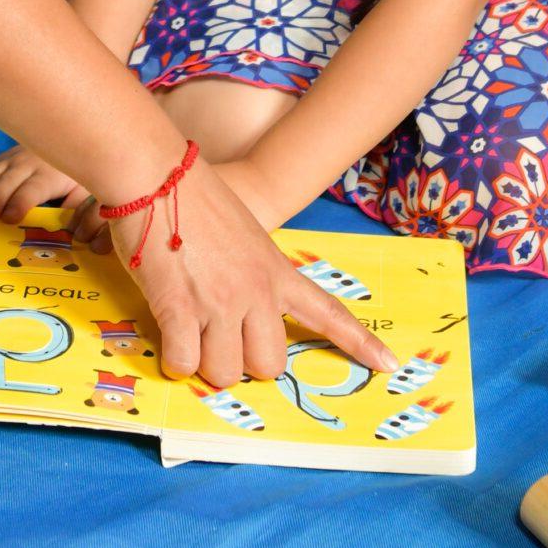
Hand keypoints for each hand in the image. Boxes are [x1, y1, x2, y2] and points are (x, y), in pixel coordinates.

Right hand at [0, 146, 89, 223]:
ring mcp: (8, 160)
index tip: (9, 218)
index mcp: (49, 175)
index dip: (20, 203)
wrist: (70, 130)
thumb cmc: (78, 170)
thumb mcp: (87, 187)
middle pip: (6, 182)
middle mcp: (26, 165)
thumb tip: (72, 229)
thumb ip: (78, 206)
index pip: (32, 189)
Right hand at [115, 158, 396, 386]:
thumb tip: (234, 303)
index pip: (328, 313)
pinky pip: (184, 362)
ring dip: (204, 363)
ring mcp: (220, 302)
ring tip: (188, 333)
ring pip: (225, 372)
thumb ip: (253, 271)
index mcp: (277, 272)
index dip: (359, 343)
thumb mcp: (246, 234)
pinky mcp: (180, 308)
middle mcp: (256, 292)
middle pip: (269, 365)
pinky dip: (175, 361)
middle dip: (243, 363)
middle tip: (219, 340)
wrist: (159, 176)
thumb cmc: (194, 198)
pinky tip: (169, 338)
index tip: (388, 363)